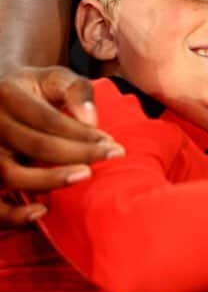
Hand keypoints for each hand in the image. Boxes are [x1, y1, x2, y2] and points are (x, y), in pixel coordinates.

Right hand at [0, 66, 123, 224]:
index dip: (82, 134)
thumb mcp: (54, 77)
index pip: (49, 120)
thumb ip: (76, 90)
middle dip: (78, 154)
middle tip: (109, 157)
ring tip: (84, 176)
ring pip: (9, 174)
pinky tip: (41, 212)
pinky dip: (11, 214)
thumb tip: (91, 121)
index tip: (112, 144)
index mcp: (8, 94)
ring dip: (50, 180)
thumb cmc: (33, 90)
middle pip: (36, 146)